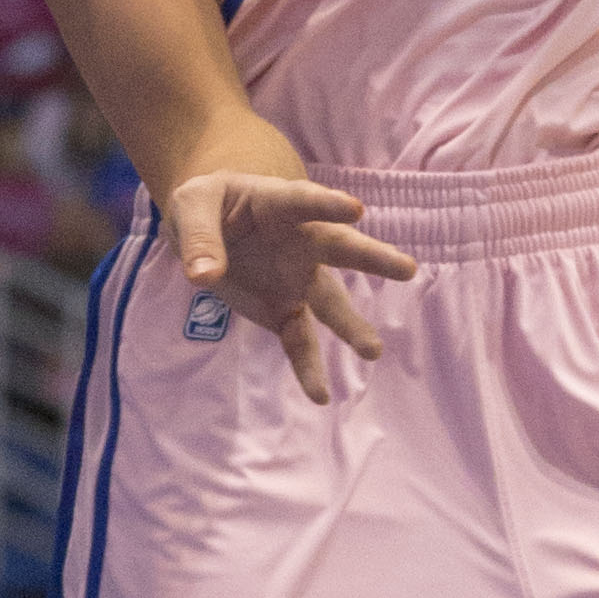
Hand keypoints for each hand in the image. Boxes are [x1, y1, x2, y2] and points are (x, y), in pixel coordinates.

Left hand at [168, 172, 416, 407]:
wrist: (207, 227)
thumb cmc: (207, 204)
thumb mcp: (191, 205)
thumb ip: (199, 236)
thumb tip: (205, 276)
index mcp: (280, 205)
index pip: (306, 202)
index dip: (329, 205)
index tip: (356, 210)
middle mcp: (302, 241)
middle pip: (340, 249)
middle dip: (372, 259)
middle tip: (407, 269)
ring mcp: (298, 278)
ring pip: (330, 303)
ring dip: (350, 327)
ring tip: (373, 352)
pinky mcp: (285, 310)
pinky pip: (300, 341)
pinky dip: (309, 368)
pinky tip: (321, 395)